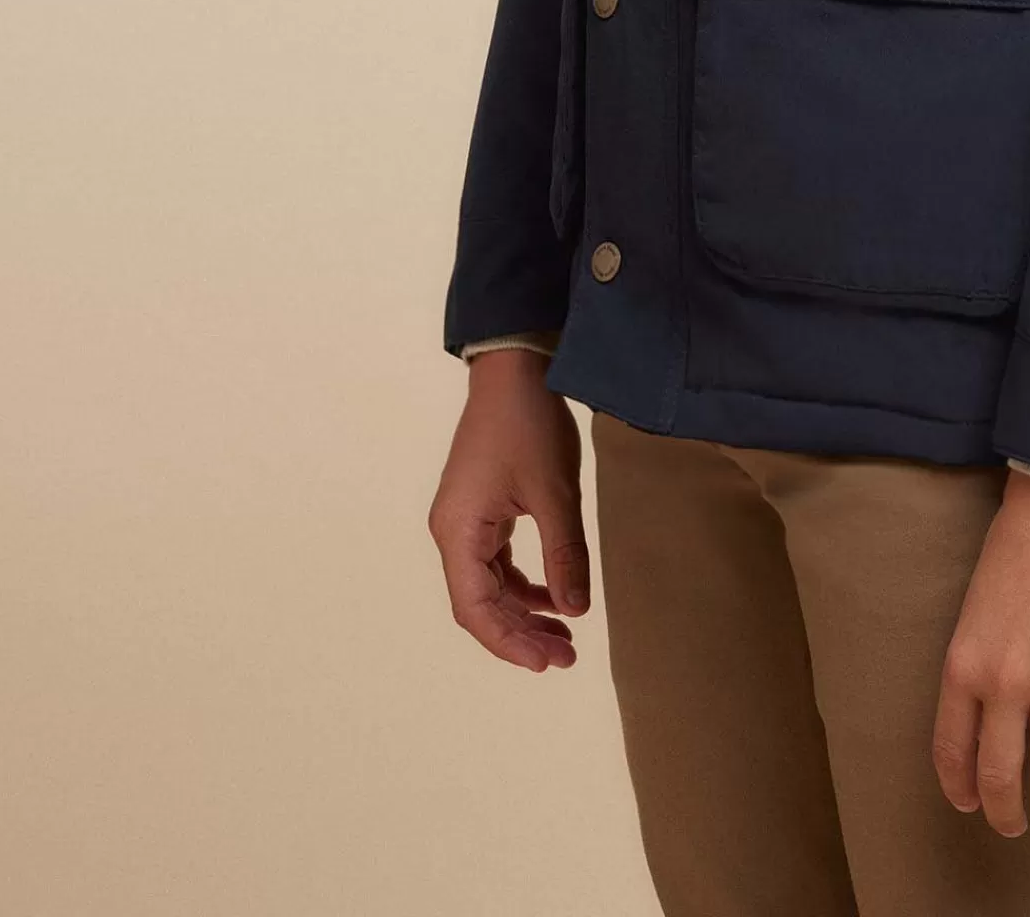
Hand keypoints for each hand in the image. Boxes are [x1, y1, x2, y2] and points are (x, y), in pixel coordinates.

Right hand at [428, 350, 591, 669]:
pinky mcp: (480, 507)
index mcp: (458, 531)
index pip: (476, 609)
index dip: (511, 642)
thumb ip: (564, 555)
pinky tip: (556, 594)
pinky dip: (524, 582)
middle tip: (567, 656)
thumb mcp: (554, 493)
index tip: (549, 662)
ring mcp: (464, 519)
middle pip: (480, 603)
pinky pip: (497, 561)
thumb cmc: (530, 425)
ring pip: (489, 585)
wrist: (515, 368)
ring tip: (565, 635)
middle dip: (520, 633)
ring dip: (524, 610)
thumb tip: (577, 611)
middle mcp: (452, 531)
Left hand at [932, 471, 1029, 834]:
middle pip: (999, 774)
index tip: (969, 801)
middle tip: (1013, 824)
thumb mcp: (979, 604)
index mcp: (965, 662)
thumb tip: (995, 702)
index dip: (960, 785)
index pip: (951, 747)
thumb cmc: (1022, 542)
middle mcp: (1004, 683)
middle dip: (1005, 811)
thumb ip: (983, 657)